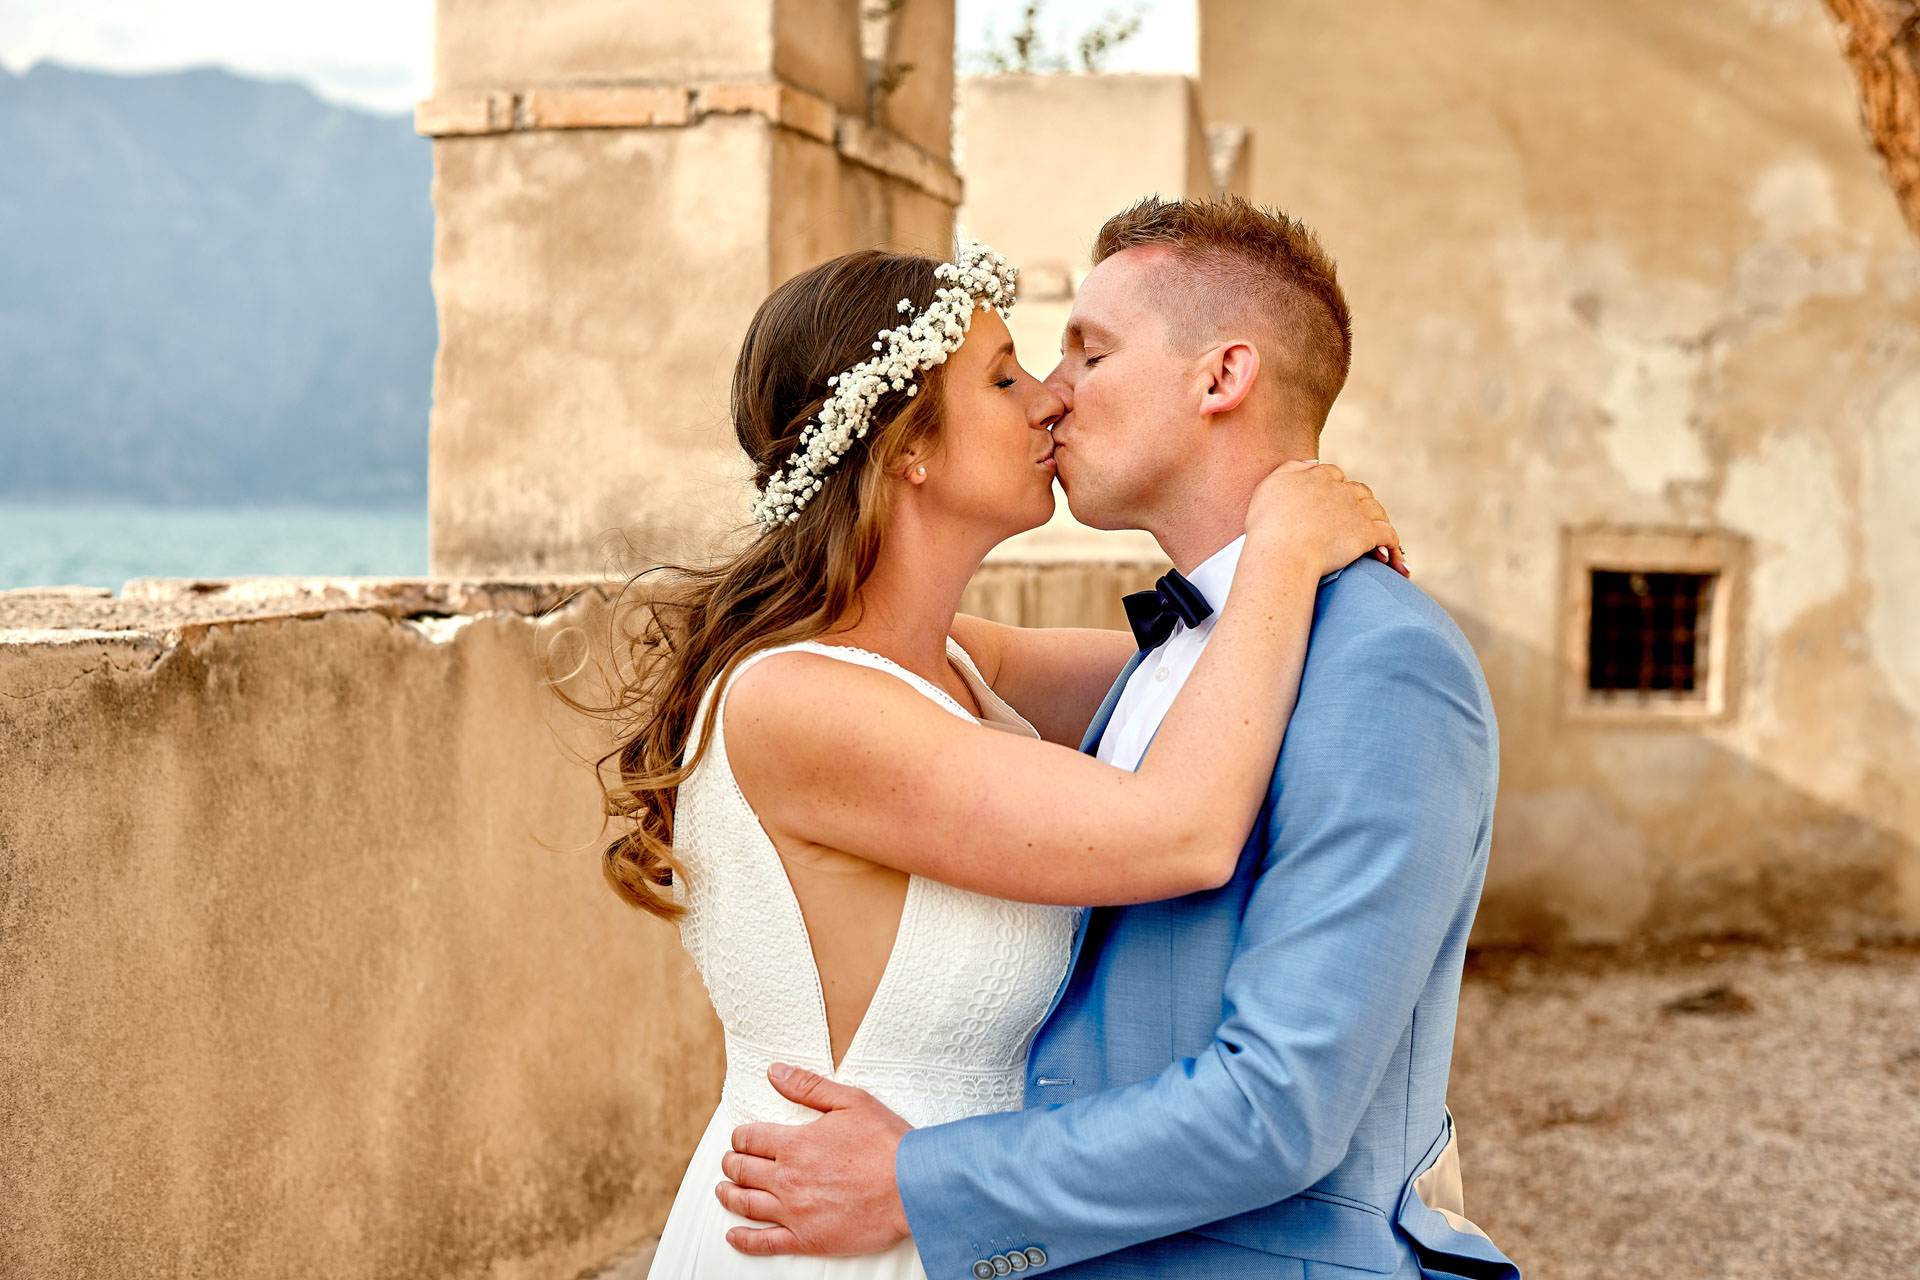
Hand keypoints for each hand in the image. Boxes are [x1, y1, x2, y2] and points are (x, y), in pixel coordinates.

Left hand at [716, 1063, 912, 1255]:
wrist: (914, 1186)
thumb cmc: (888, 1143)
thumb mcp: (850, 1101)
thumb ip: (808, 1086)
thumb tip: (775, 1072)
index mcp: (795, 1143)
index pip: (749, 1138)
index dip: (741, 1136)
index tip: (743, 1138)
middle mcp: (787, 1178)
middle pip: (741, 1170)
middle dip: (731, 1163)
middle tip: (731, 1162)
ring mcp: (794, 1211)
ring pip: (746, 1204)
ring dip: (729, 1195)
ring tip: (724, 1190)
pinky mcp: (807, 1238)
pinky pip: (764, 1242)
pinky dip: (744, 1239)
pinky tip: (734, 1235)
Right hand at [1244, 459, 1407, 578]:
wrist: (1281, 553)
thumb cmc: (1268, 524)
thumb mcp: (1270, 485)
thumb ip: (1290, 468)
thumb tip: (1313, 462)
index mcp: (1318, 476)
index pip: (1334, 475)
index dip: (1335, 487)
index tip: (1331, 503)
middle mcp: (1340, 490)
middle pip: (1359, 491)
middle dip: (1359, 503)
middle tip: (1353, 522)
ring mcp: (1356, 511)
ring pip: (1376, 511)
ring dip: (1377, 523)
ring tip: (1375, 540)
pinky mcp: (1366, 534)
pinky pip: (1389, 536)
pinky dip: (1392, 547)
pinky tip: (1389, 560)